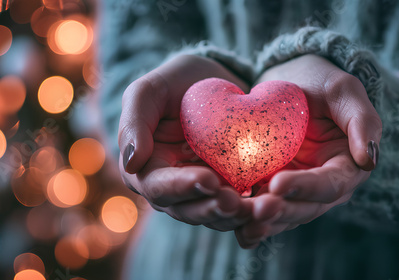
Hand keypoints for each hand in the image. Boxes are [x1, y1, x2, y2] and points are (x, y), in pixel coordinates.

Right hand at [119, 55, 251, 230]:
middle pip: (187, 209)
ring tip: (255, 209)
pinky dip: (251, 213)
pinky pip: (237, 209)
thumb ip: (133, 123)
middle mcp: (171, 187)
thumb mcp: (148, 92)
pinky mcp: (228, 189)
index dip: (181, 187)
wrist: (213, 80)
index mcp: (146, 169)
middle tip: (234, 202)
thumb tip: (131, 163)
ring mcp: (201, 192)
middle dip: (211, 208)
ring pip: (213, 215)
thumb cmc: (175, 83)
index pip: (158, 186)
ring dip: (233, 217)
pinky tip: (268, 208)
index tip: (208, 179)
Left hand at [235, 54, 381, 247]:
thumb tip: (368, 161)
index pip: (330, 185)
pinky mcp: (269, 189)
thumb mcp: (343, 90)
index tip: (277, 184)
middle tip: (254, 210)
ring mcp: (294, 190)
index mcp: (345, 167)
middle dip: (280, 212)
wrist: (287, 82)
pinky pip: (260, 208)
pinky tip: (230, 222)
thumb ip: (362, 121)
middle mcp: (321, 187)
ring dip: (260, 222)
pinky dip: (246, 219)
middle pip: (304, 209)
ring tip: (237, 219)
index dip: (306, 187)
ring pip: (281, 216)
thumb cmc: (318, 82)